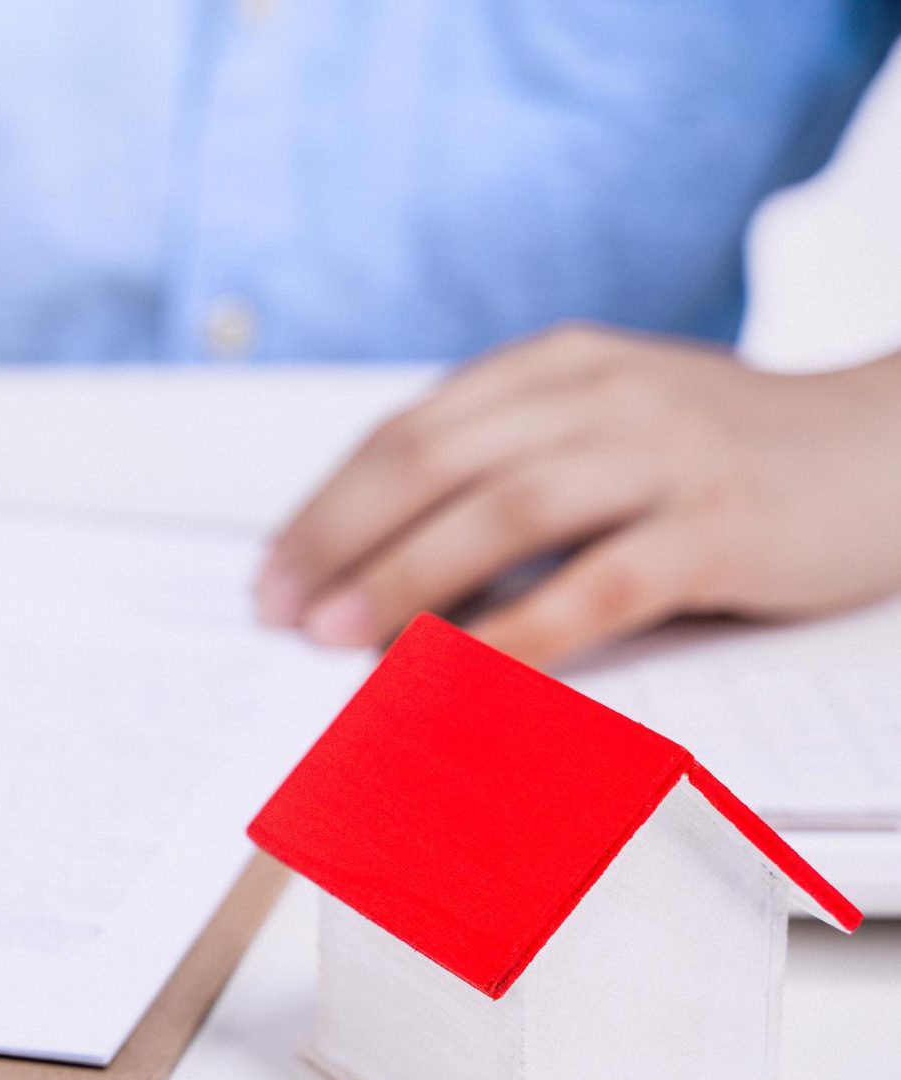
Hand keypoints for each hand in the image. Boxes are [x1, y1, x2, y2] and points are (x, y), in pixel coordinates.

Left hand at [255, 324, 900, 665]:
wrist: (888, 448)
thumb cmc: (721, 457)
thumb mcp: (604, 431)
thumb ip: (508, 470)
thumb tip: (382, 568)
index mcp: (555, 367)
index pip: (408, 433)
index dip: (327, 508)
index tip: (273, 575)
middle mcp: (600, 394)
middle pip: (433, 463)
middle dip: (341, 543)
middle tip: (283, 614)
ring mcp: (663, 455)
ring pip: (504, 514)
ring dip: (407, 582)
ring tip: (338, 640)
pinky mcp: (719, 526)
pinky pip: (598, 586)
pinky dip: (520, 635)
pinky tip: (461, 679)